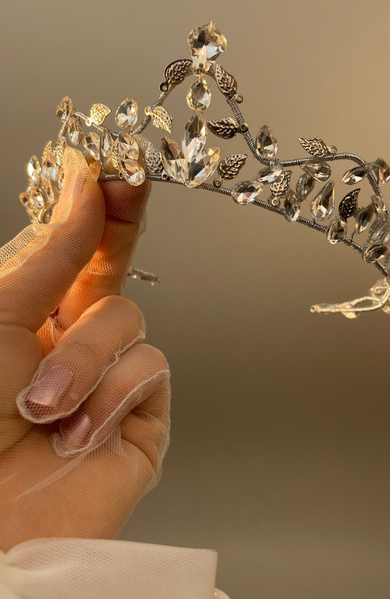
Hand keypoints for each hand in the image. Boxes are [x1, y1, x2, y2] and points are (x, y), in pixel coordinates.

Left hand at [0, 161, 170, 551]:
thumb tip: (84, 183)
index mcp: (29, 319)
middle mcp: (71, 345)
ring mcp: (109, 382)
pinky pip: (150, 371)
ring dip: (82, 358)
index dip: (99, 207)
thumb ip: (56, 252)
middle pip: (115, 271)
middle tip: (128, 187)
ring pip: (130, 321)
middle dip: (120, 230)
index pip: (76, 252)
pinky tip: (75, 433)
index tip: (116, 165)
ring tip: (41, 405)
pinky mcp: (142, 420)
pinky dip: (109, 397)